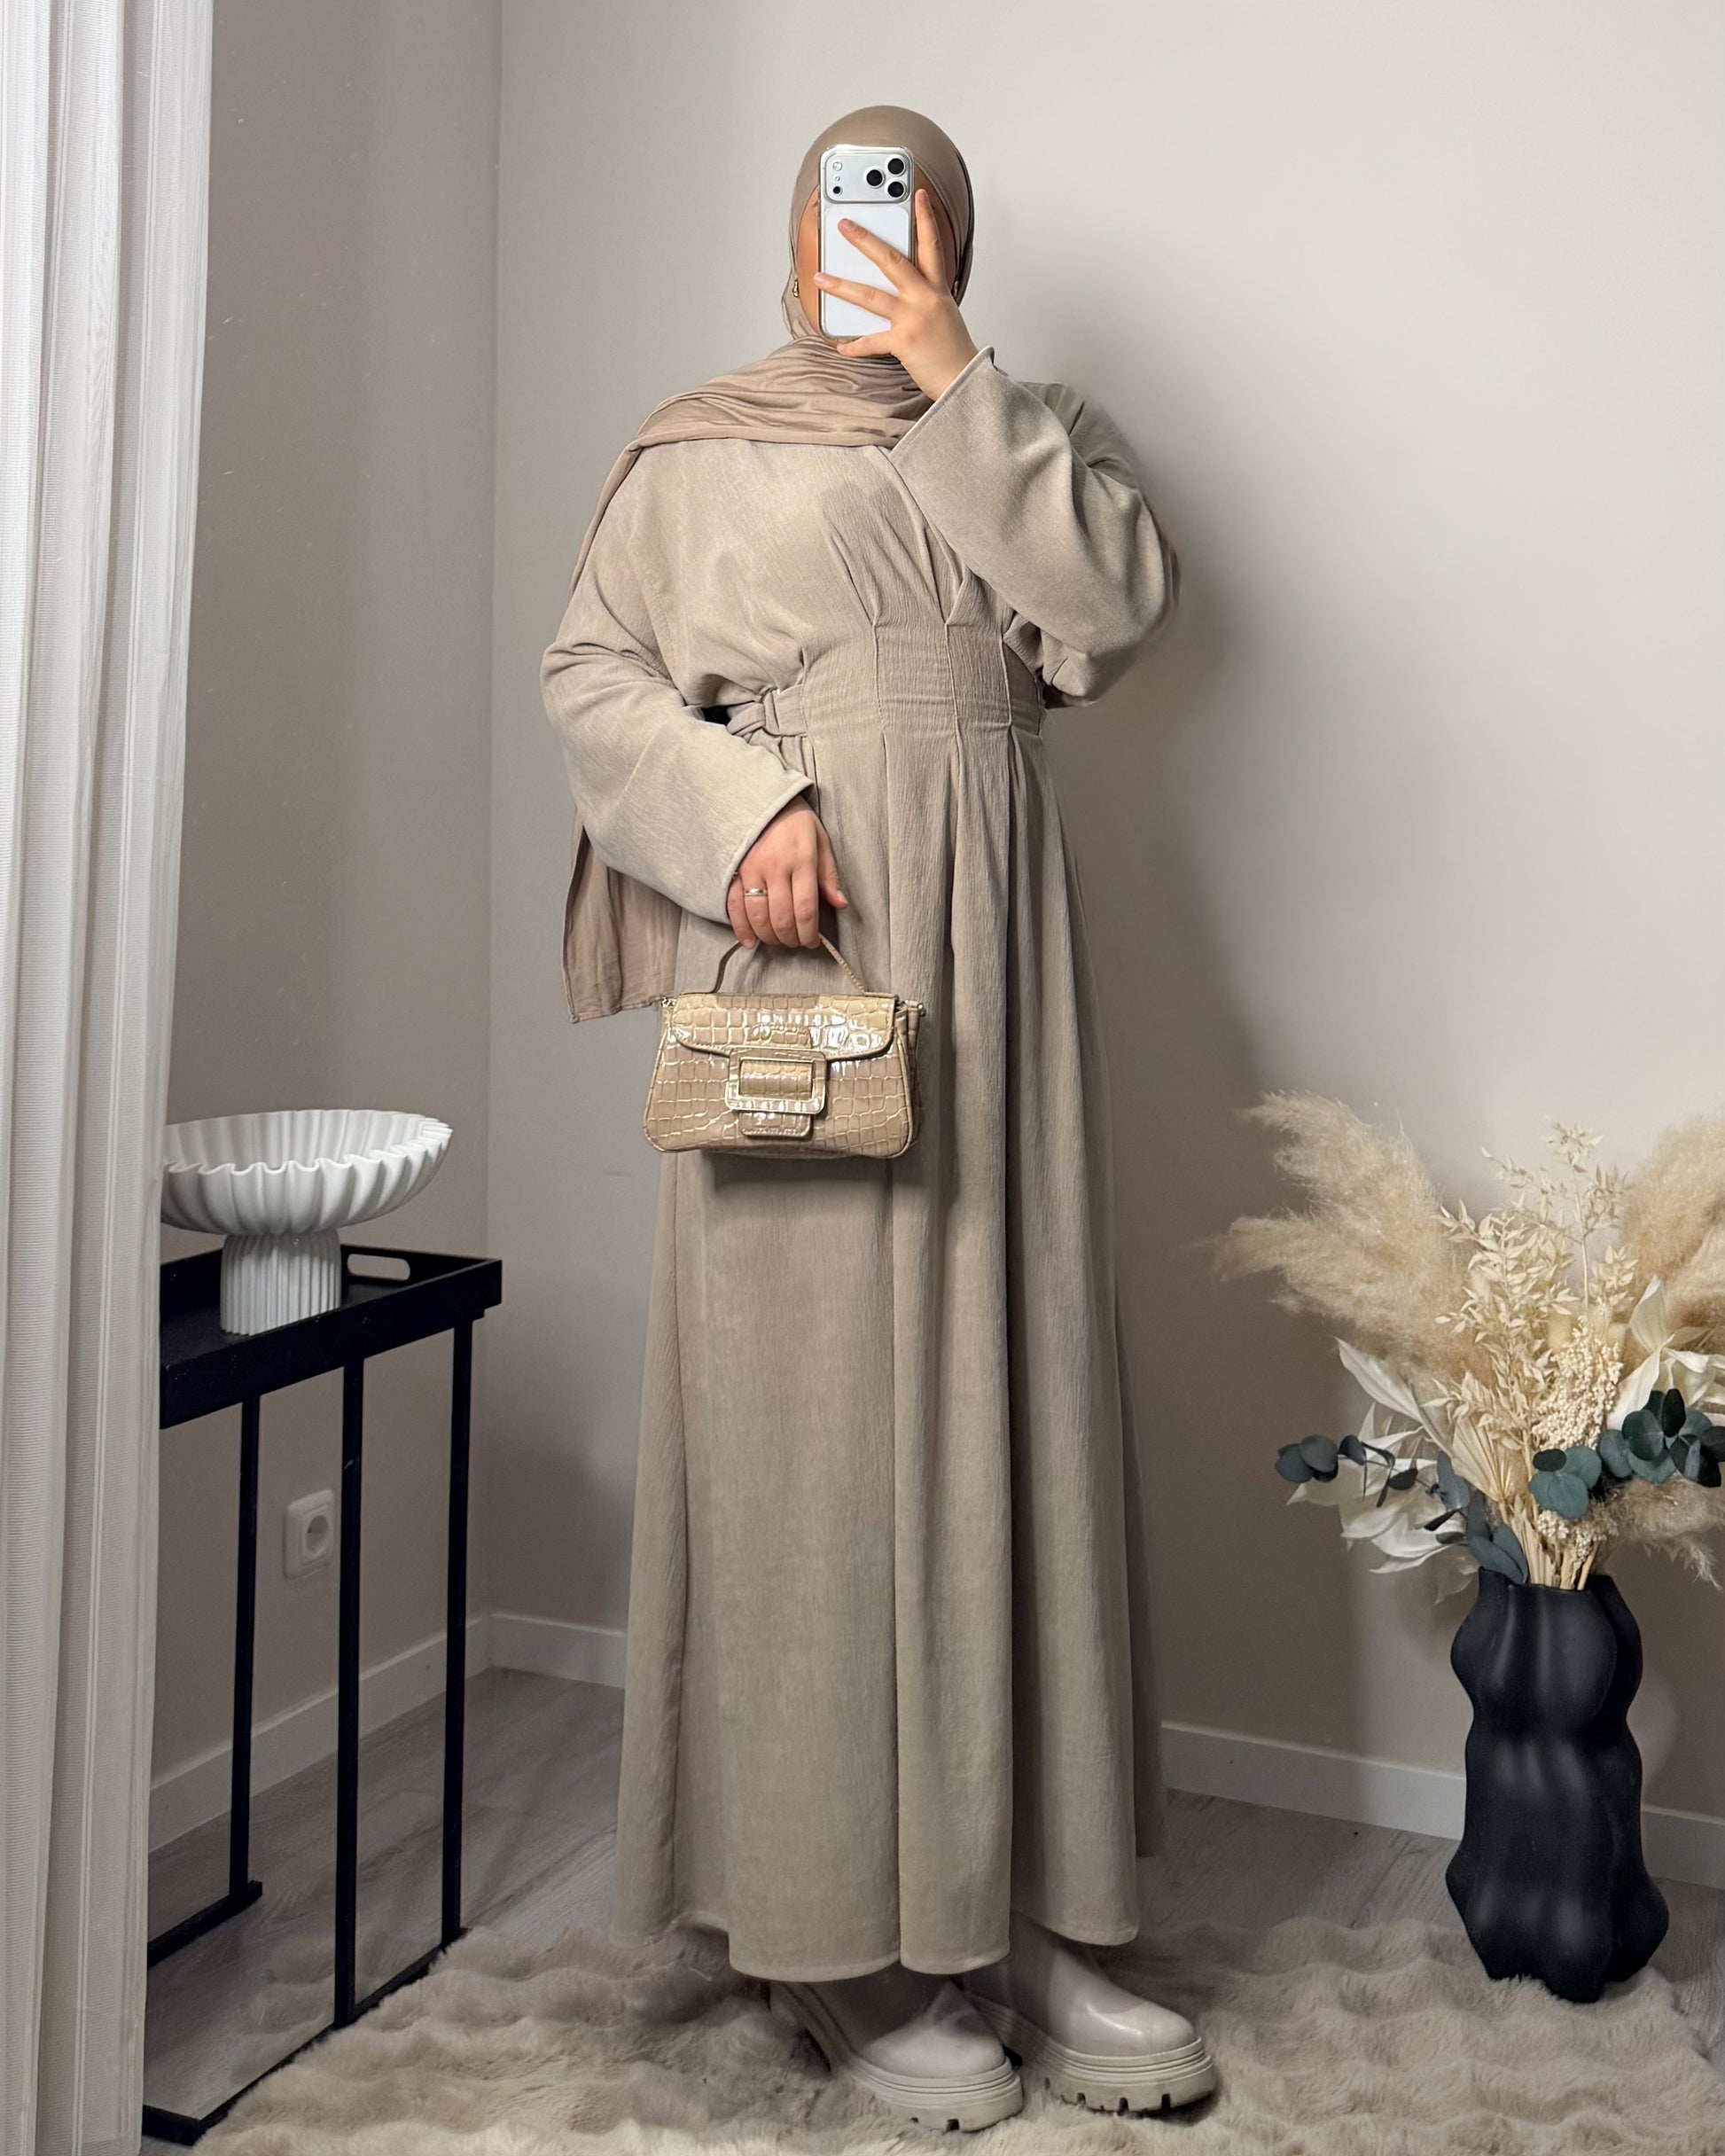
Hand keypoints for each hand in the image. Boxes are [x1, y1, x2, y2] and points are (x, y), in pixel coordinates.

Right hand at [728, 799, 846, 948]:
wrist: (756, 796)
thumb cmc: (792, 819)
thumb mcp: (819, 839)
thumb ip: (828, 874)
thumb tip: (840, 903)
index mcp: (801, 860)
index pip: (806, 909)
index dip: (809, 933)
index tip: (812, 942)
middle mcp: (775, 868)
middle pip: (782, 918)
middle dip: (791, 938)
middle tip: (796, 942)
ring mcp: (751, 871)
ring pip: (758, 917)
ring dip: (770, 937)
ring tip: (778, 940)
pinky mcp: (732, 872)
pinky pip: (734, 907)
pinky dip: (741, 929)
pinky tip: (749, 941)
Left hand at [812, 187, 978, 400]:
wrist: (963, 379)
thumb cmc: (952, 350)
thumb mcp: (943, 314)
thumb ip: (923, 297)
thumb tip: (892, 291)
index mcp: (936, 289)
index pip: (931, 246)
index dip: (925, 218)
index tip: (918, 195)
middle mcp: (925, 299)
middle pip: (892, 261)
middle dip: (866, 240)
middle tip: (845, 225)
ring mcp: (913, 319)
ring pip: (871, 296)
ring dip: (842, 286)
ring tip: (821, 277)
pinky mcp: (904, 341)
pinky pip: (872, 341)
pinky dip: (855, 346)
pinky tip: (840, 346)